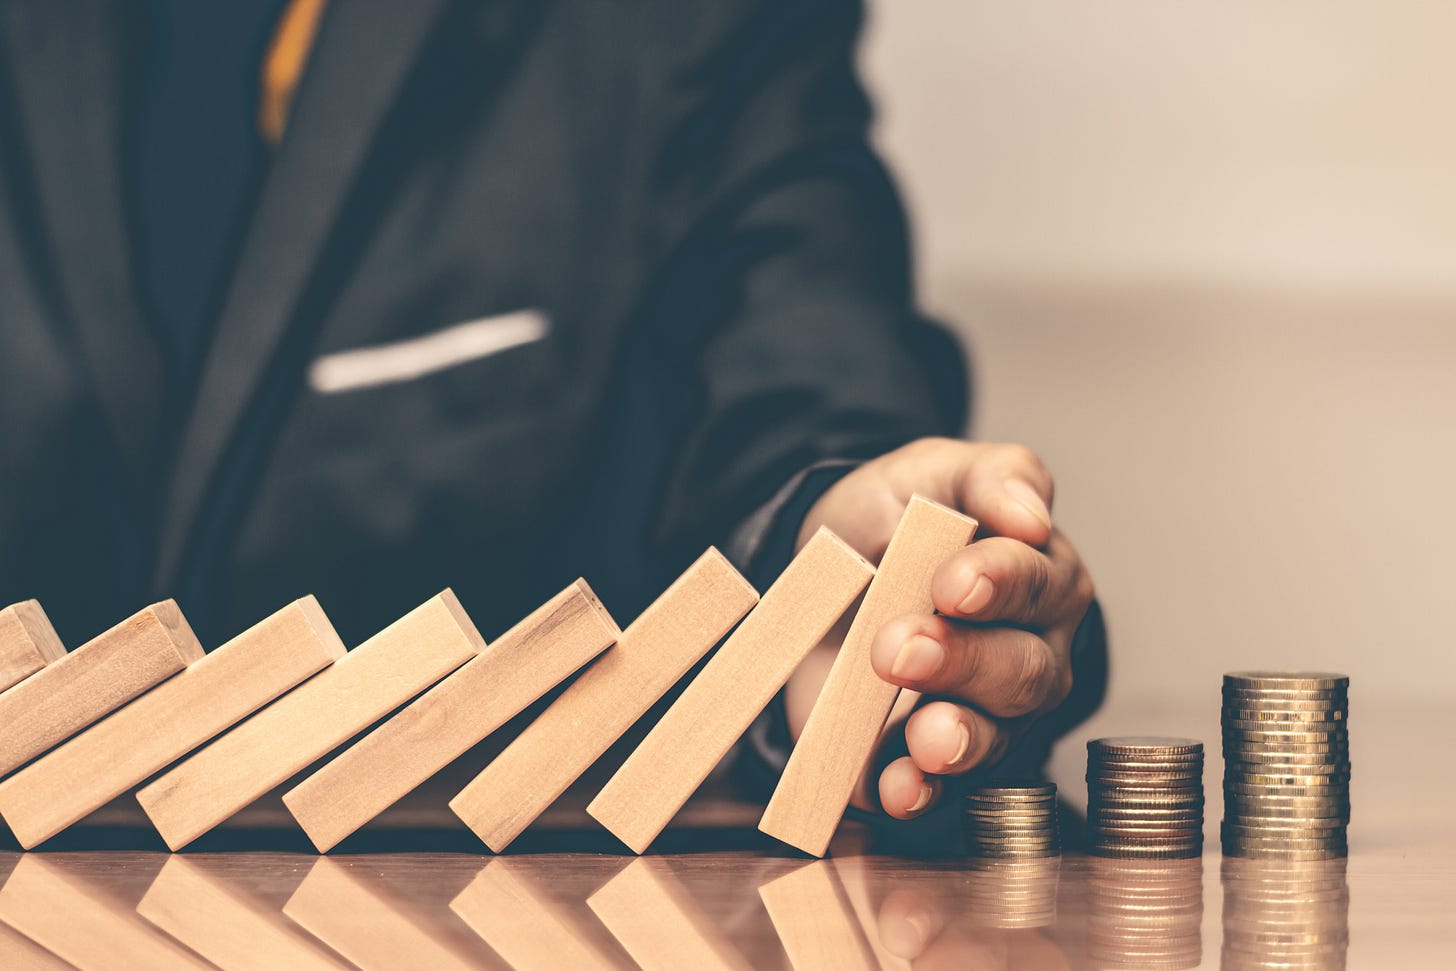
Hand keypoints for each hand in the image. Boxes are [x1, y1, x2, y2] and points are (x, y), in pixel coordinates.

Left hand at [785, 437, 1093, 817]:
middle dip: (961, 661)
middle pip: (1020, 670)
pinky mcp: (924, 759)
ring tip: (923, 737)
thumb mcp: (932, 472)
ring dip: (956, 739)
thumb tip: (1032, 514)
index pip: (1036, 582)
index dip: (998, 584)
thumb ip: (991, 477)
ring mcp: (983, 716)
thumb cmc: (898, 518)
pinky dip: (915, 792)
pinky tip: (896, 787)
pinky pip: (933, 788)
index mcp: (1040, 578)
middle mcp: (1027, 655)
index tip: (951, 584)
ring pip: (992, 738)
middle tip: (898, 647)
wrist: (824, 567)